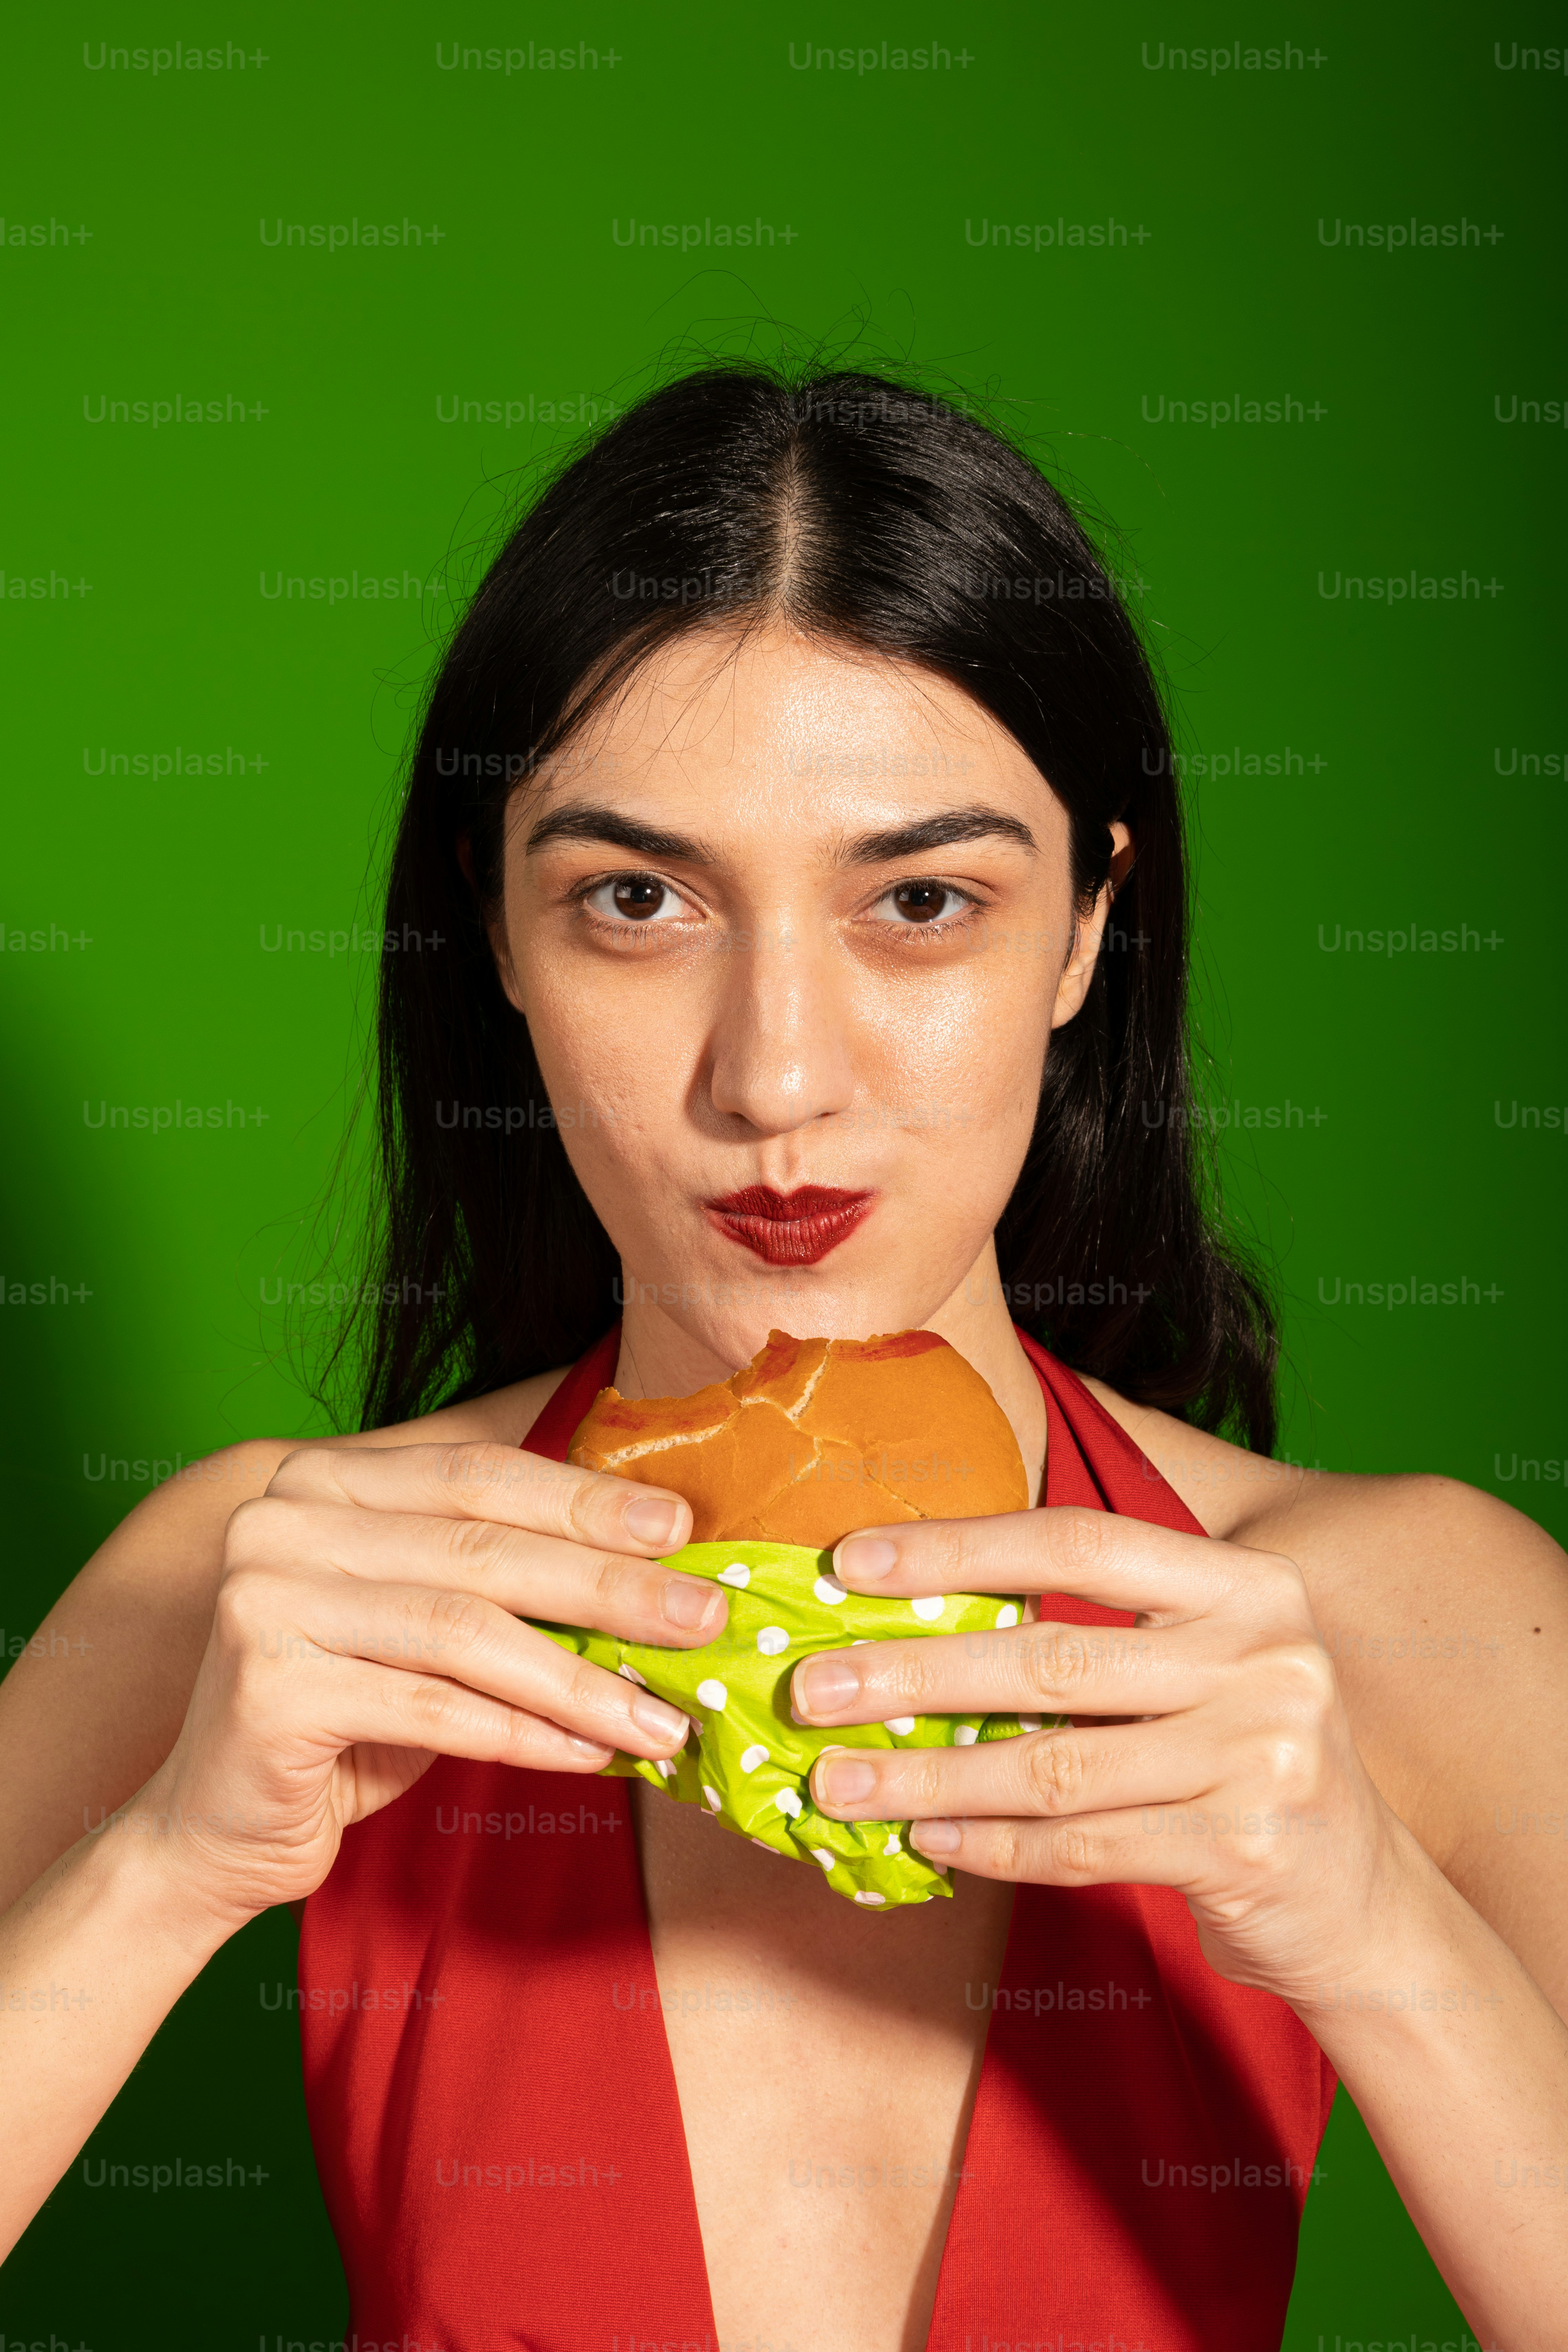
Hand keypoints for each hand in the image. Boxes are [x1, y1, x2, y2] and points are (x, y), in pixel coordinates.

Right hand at [128, 1442, 721, 1928]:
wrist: (218, 1824)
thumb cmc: (348, 1712)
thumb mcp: (426, 1623)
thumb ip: (504, 1578)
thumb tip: (657, 1565)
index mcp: (325, 1480)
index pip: (479, 1475)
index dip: (586, 1500)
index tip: (684, 1529)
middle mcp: (283, 1521)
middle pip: (484, 1549)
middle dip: (610, 1586)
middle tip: (703, 1618)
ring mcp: (265, 1599)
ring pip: (466, 1633)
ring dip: (581, 1681)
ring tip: (664, 1719)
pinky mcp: (268, 1688)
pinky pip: (433, 1709)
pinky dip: (526, 1735)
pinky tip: (594, 1755)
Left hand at [791, 1507, 1425, 2003]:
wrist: (1362, 1901)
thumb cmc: (1245, 1761)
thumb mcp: (1204, 1668)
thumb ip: (1102, 1631)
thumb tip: (918, 1615)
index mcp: (1245, 1588)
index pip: (1081, 1541)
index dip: (962, 1547)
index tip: (853, 1561)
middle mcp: (1266, 1659)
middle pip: (1051, 1658)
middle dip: (914, 1672)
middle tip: (812, 1686)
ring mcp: (1264, 1756)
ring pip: (1052, 1765)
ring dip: (928, 1775)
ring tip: (838, 1780)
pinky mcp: (1244, 1850)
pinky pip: (1081, 1844)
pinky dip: (989, 1843)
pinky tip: (924, 1836)